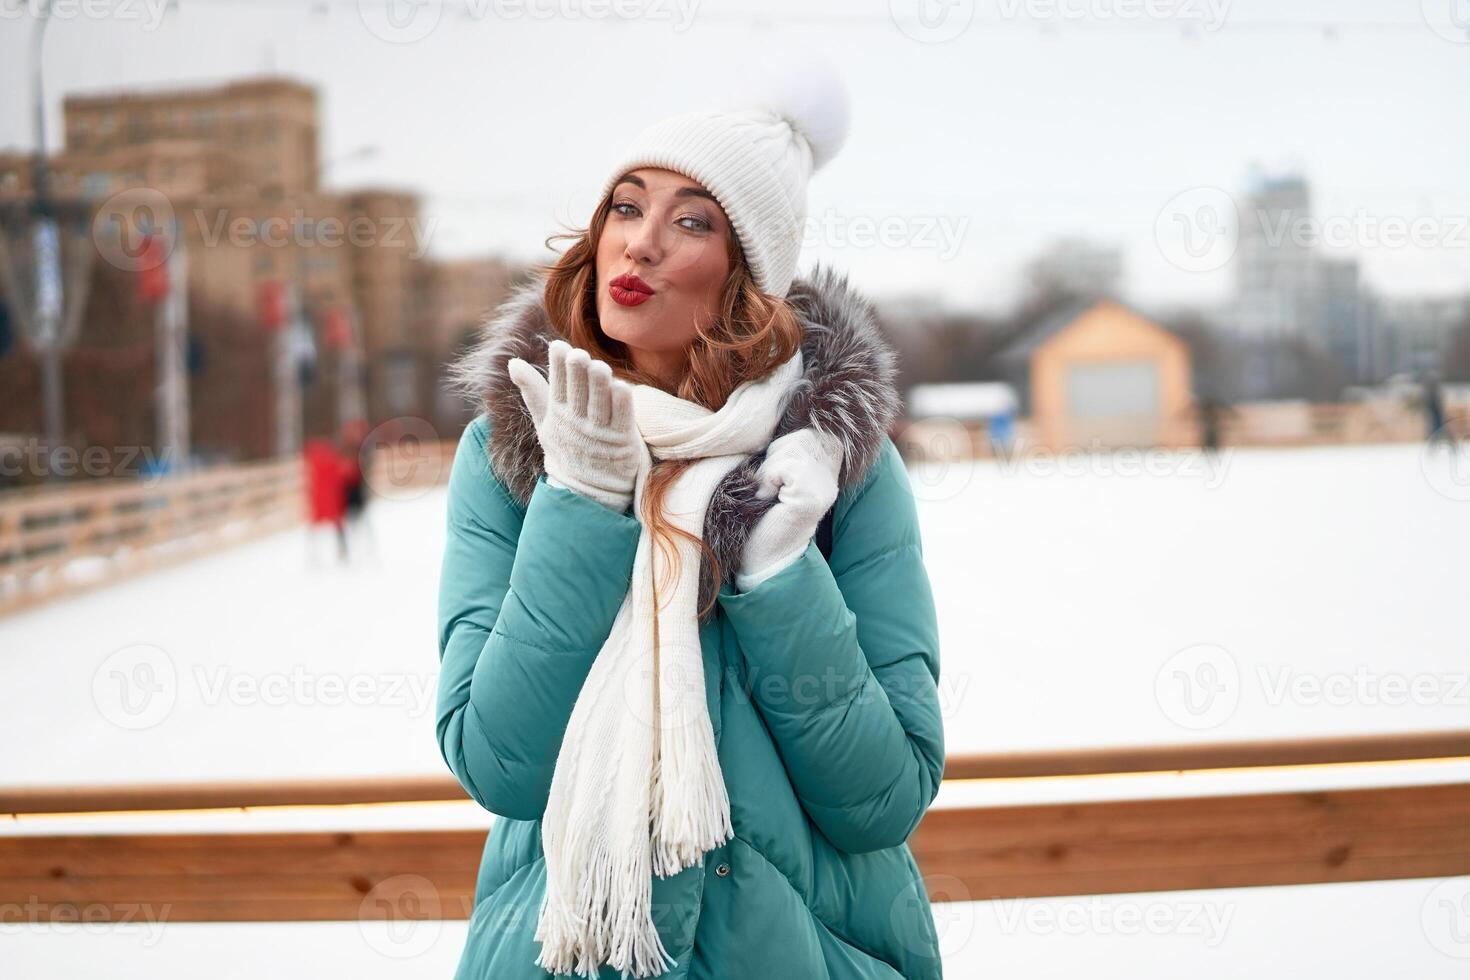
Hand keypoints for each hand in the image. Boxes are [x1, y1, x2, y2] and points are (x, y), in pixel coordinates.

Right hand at [507, 339, 641, 512]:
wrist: (587, 492)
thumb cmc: (567, 449)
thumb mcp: (545, 422)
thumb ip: (532, 391)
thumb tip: (513, 362)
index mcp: (558, 414)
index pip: (557, 385)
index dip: (558, 366)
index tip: (558, 346)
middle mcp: (577, 422)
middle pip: (578, 393)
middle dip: (578, 373)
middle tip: (578, 355)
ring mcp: (599, 433)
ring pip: (600, 404)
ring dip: (600, 386)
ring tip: (600, 367)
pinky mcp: (622, 442)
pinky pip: (622, 420)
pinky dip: (622, 405)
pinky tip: (622, 388)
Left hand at [737, 427, 844, 590]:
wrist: (761, 557)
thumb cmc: (762, 512)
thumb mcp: (777, 471)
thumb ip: (788, 448)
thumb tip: (782, 405)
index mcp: (828, 467)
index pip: (813, 430)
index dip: (786, 445)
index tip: (777, 475)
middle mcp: (833, 477)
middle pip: (803, 435)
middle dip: (777, 456)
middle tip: (771, 486)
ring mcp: (826, 487)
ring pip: (794, 449)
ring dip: (770, 470)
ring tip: (770, 494)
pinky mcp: (813, 498)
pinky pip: (786, 467)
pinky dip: (769, 480)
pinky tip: (769, 500)